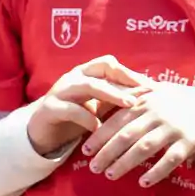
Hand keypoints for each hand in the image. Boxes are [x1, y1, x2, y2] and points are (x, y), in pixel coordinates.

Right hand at [26, 56, 150, 157]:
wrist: (43, 131)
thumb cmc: (76, 117)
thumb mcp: (98, 106)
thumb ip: (117, 100)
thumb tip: (150, 97)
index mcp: (84, 73)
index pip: (109, 64)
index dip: (130, 73)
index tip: (151, 86)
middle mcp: (72, 78)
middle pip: (101, 69)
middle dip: (125, 80)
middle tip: (146, 92)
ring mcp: (60, 91)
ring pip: (88, 85)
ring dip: (111, 94)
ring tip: (129, 105)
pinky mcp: (50, 109)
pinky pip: (72, 110)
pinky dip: (88, 118)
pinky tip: (100, 128)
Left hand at [83, 81, 194, 185]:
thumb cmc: (174, 102)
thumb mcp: (151, 94)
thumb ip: (128, 100)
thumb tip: (96, 108)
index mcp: (143, 102)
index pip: (115, 120)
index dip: (99, 136)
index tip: (85, 150)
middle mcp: (156, 114)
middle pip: (126, 135)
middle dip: (107, 153)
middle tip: (93, 167)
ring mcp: (173, 128)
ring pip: (145, 147)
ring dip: (126, 163)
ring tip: (110, 175)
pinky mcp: (190, 141)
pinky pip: (170, 159)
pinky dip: (156, 171)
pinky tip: (143, 182)